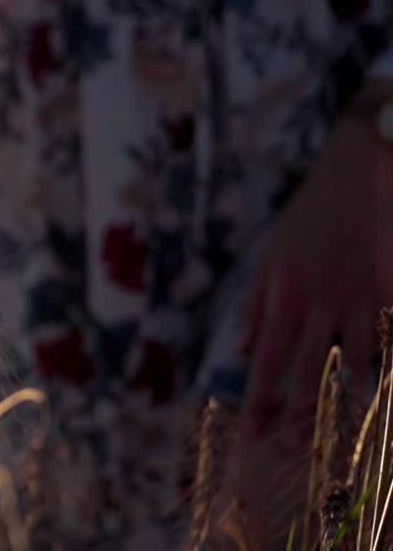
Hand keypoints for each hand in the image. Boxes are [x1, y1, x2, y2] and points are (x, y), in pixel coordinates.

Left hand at [241, 114, 392, 441]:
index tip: (252, 429)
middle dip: (298, 411)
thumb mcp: (271, 253)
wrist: (360, 173)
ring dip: (343, 399)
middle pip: (308, 367)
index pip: (268, 357)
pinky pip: (389, 337)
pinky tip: (378, 390)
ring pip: (353, 360)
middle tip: (291, 447)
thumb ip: (256, 302)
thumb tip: (242, 347)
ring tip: (336, 434)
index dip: (260, 396)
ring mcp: (361, 298)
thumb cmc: (310, 215)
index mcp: (285, 293)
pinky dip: (384, 365)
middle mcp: (321, 302)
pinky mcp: (391, 290)